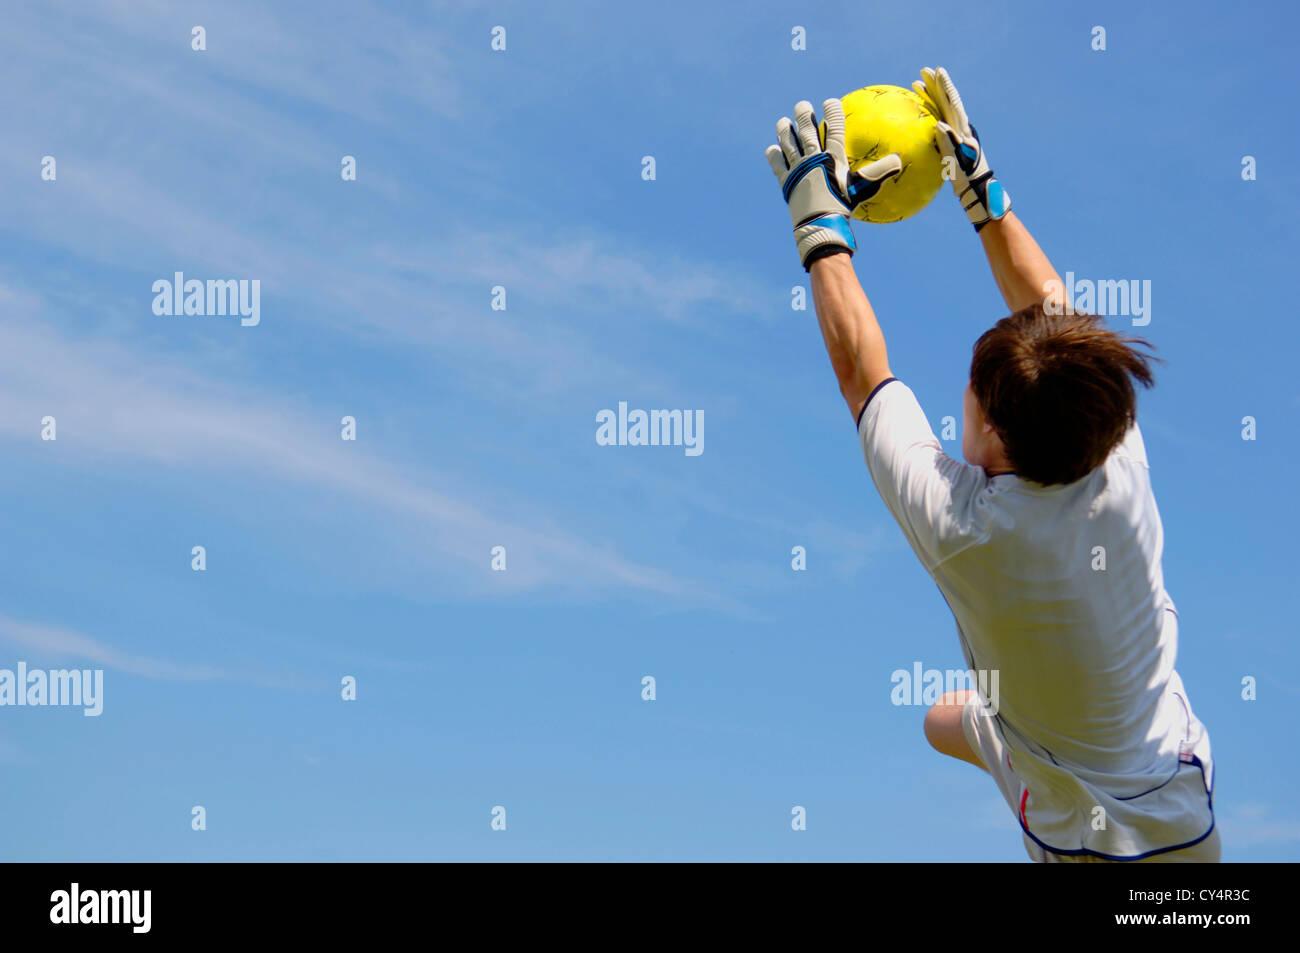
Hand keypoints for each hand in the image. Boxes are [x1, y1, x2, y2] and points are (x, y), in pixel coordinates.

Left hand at [766, 99, 901, 269]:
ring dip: (785, 131)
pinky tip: (772, 150)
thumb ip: (881, 172)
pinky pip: (778, 165)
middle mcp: (813, 158)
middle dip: (803, 114)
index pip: (833, 128)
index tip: (830, 101)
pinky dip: (775, 156)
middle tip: (802, 105)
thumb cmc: (845, 206)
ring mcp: (797, 169)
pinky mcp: (786, 182)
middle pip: (806, 130)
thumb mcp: (864, 188)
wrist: (821, 225)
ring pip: (789, 144)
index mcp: (832, 157)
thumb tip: (899, 160)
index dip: (832, 111)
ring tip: (783, 122)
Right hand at [913, 67, 1010, 230]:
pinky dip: (927, 114)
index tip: (938, 72)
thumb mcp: (959, 160)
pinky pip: (936, 123)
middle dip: (936, 85)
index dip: (945, 86)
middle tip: (924, 70)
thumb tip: (938, 124)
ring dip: (930, 96)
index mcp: (963, 129)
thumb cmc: (967, 178)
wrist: (975, 190)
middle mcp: (960, 128)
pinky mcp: (949, 143)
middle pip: (946, 101)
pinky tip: (917, 114)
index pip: (953, 102)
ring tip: (917, 85)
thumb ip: (950, 142)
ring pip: (941, 110)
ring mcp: (955, 135)